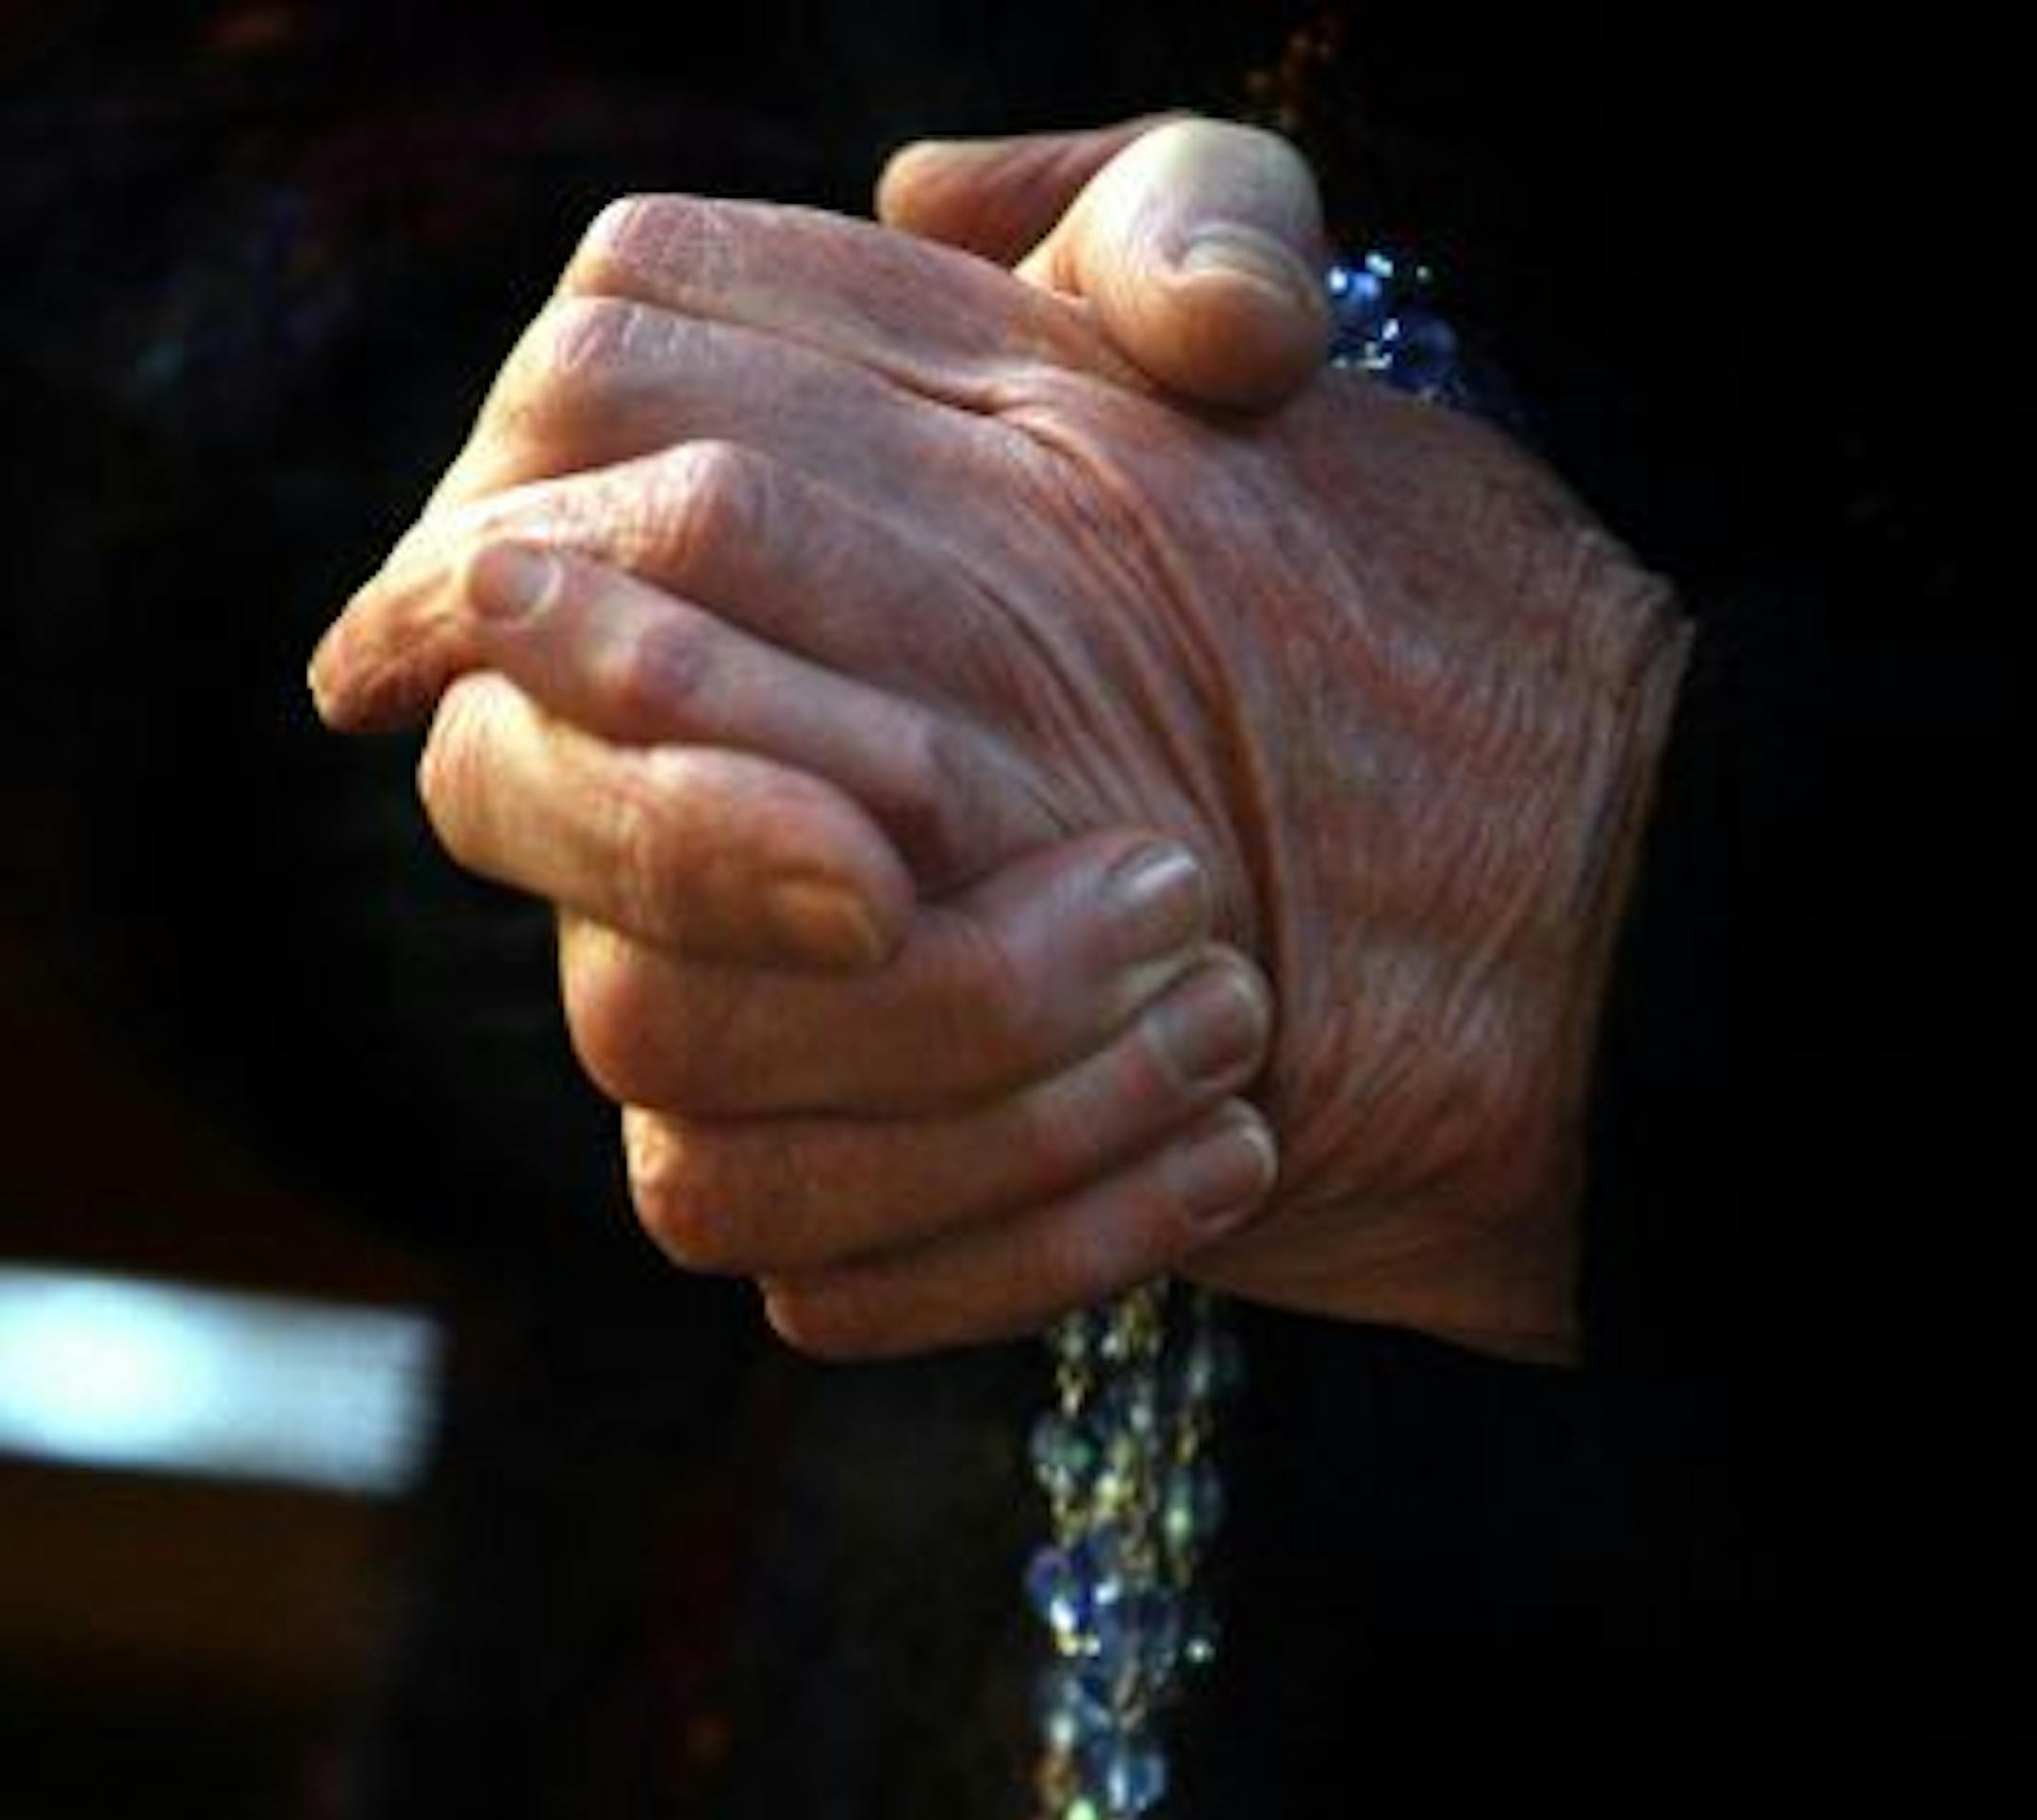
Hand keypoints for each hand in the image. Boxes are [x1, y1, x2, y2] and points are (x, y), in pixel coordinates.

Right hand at [306, 122, 1329, 1346]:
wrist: (1466, 863)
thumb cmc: (1321, 578)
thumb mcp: (1271, 341)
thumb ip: (1177, 227)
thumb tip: (1022, 261)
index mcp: (692, 547)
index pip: (519, 596)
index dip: (640, 693)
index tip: (856, 782)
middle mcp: (660, 788)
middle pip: (523, 837)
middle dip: (711, 859)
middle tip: (916, 874)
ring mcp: (721, 1012)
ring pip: (676, 1105)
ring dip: (964, 1062)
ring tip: (1226, 990)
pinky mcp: (823, 1198)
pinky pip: (820, 1281)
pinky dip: (1035, 1237)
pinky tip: (1234, 1145)